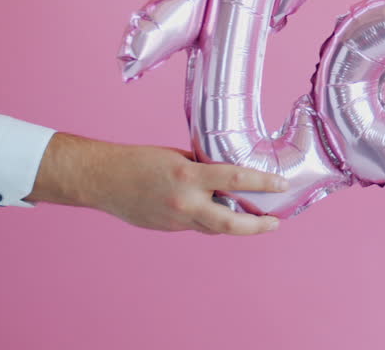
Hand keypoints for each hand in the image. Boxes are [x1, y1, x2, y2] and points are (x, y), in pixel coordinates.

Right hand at [25, 133, 288, 235]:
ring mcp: (176, 220)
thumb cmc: (139, 161)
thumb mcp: (177, 155)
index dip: (263, 183)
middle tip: (275, 222)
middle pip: (231, 223)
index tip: (281, 184)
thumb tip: (227, 176)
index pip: (236, 180)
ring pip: (215, 228)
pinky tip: (221, 214)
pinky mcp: (168, 229)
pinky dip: (211, 221)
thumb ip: (202, 168)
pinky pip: (197, 227)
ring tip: (256, 220)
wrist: (103, 179)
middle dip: (258, 225)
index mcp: (189, 176)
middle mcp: (185, 202)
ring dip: (237, 225)